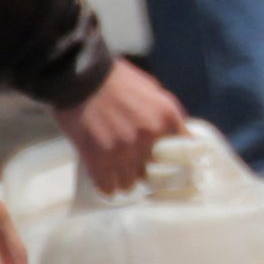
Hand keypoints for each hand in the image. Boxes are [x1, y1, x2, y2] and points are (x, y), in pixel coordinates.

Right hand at [56, 60, 185, 194]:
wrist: (79, 75)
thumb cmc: (113, 78)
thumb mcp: (151, 89)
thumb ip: (164, 113)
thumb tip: (174, 132)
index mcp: (166, 117)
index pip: (185, 151)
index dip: (177, 160)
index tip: (170, 165)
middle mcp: (149, 138)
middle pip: (155, 172)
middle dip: (145, 170)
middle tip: (135, 165)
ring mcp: (124, 151)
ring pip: (130, 183)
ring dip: (124, 178)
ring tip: (115, 171)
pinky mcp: (98, 160)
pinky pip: (107, 187)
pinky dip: (105, 185)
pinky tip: (103, 178)